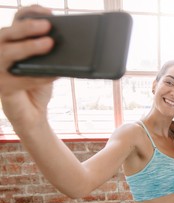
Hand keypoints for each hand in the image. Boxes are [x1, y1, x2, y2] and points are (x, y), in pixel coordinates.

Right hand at [0, 5, 55, 128]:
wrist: (31, 113)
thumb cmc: (38, 85)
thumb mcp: (46, 65)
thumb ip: (48, 53)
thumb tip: (62, 42)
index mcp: (12, 42)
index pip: (17, 19)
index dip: (31, 12)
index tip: (50, 12)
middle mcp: (0, 52)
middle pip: (8, 33)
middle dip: (28, 27)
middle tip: (48, 25)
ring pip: (8, 53)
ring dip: (29, 47)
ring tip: (49, 43)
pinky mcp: (3, 87)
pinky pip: (19, 79)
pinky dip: (38, 77)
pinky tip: (53, 74)